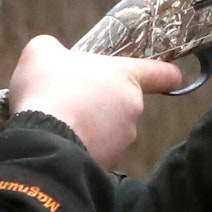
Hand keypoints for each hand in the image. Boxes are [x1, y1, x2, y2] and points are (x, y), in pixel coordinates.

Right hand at [6, 35, 183, 167]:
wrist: (43, 142)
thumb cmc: (49, 90)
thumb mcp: (41, 53)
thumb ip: (53, 49)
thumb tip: (53, 54)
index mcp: (126, 77)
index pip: (163, 74)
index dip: (167, 74)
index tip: (170, 77)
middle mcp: (132, 108)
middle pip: (125, 101)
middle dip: (102, 100)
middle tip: (71, 96)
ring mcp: (123, 139)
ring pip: (110, 128)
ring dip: (92, 124)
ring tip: (60, 121)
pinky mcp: (109, 163)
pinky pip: (97, 150)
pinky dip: (82, 145)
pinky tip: (59, 141)